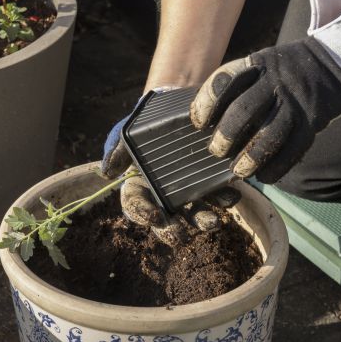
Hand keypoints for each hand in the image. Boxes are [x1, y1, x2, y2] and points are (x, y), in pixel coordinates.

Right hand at [100, 90, 240, 246]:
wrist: (169, 106)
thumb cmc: (142, 124)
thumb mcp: (125, 133)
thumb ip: (116, 150)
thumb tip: (108, 173)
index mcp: (139, 186)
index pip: (136, 206)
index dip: (142, 214)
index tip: (153, 217)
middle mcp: (163, 195)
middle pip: (165, 220)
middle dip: (172, 231)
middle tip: (180, 236)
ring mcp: (188, 190)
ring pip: (194, 213)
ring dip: (203, 221)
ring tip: (213, 223)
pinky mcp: (209, 181)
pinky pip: (217, 194)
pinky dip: (225, 198)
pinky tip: (232, 195)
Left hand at [191, 0, 340, 183]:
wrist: (336, 63)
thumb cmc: (286, 70)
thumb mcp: (262, 65)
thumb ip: (239, 86)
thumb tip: (207, 119)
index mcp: (256, 64)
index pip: (224, 81)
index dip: (207, 103)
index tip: (198, 123)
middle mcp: (274, 81)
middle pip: (243, 110)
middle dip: (225, 135)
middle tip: (215, 151)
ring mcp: (296, 101)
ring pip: (269, 133)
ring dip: (250, 156)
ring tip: (238, 170)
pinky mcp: (313, 119)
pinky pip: (294, 148)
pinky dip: (278, 166)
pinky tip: (266, 176)